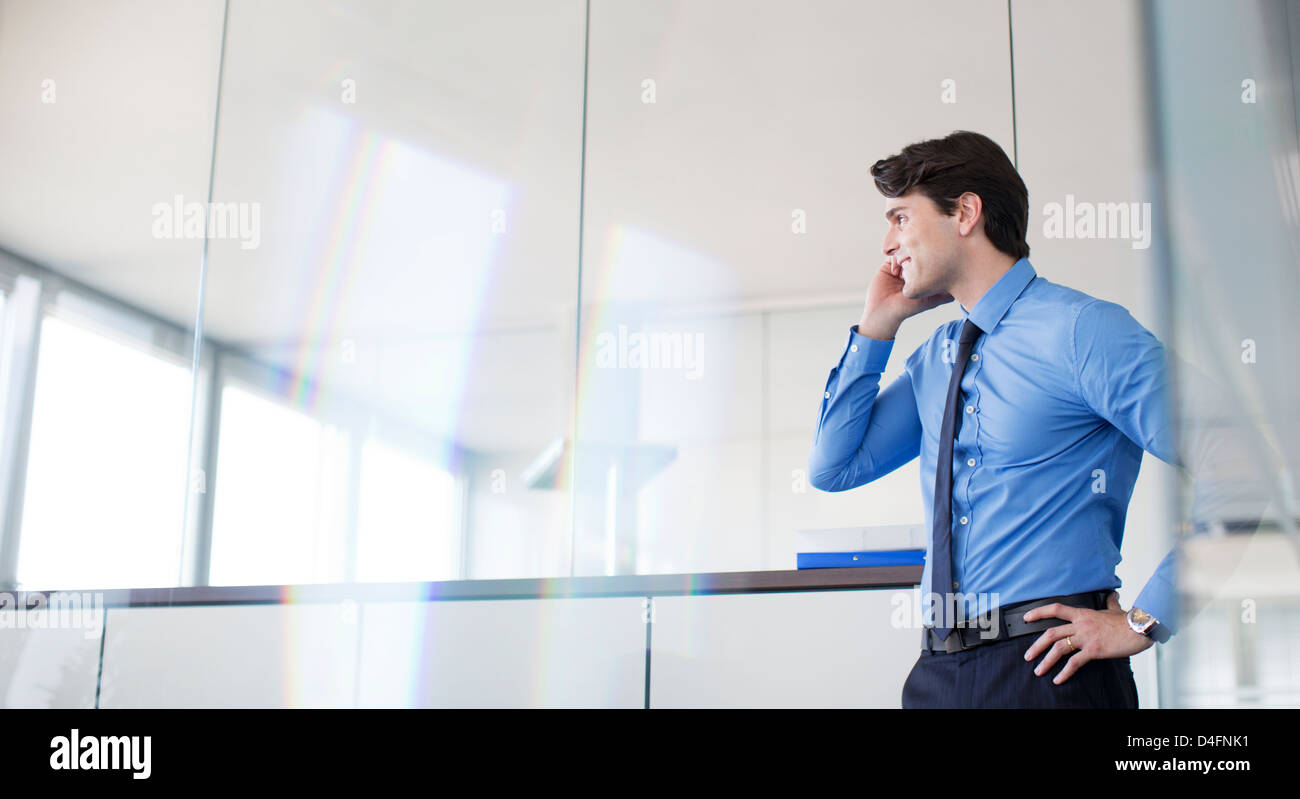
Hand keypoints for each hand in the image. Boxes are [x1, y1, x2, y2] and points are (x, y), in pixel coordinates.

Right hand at [857, 257, 952, 339]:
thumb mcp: (929, 301)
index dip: (934, 257)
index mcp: (925, 276)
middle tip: (918, 262)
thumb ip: (944, 295)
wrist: (882, 311)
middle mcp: (914, 270)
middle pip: (920, 253)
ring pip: (907, 251)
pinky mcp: (889, 265)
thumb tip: (963, 289)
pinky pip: (894, 254)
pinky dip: (896, 259)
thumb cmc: (906, 308)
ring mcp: (902, 267)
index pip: (933, 260)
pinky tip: (895, 272)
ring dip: (906, 256)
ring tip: (904, 270)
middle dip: (919, 254)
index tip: (933, 260)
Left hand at [1020, 591, 1152, 684]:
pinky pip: (1074, 662)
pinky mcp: (1094, 650)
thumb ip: (1110, 602)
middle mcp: (1081, 625)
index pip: (1055, 609)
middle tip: (1027, 655)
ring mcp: (1086, 638)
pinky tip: (1058, 679)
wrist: (1140, 628)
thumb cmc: (1128, 621)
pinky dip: (1064, 672)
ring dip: (1046, 661)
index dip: (1038, 612)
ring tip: (1038, 670)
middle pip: (1051, 633)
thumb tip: (1112, 595)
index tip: (1026, 618)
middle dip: (1036, 645)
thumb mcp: (1115, 609)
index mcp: (1083, 614)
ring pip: (1058, 648)